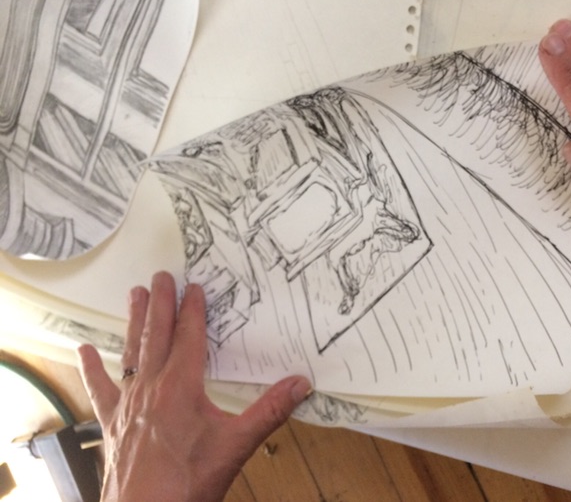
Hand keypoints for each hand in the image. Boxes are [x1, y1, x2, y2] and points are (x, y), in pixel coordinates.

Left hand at [77, 272, 310, 501]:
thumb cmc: (188, 482)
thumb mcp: (237, 445)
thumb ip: (270, 411)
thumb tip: (301, 383)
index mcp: (180, 386)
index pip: (188, 336)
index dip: (192, 309)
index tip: (194, 286)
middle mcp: (150, 387)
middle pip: (156, 335)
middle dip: (160, 303)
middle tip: (160, 275)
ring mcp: (127, 405)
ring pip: (130, 353)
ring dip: (133, 322)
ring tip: (134, 295)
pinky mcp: (112, 424)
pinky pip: (100, 389)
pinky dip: (92, 368)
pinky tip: (82, 350)